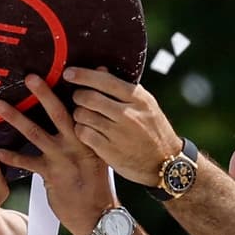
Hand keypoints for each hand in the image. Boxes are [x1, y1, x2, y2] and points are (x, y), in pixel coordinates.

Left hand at [0, 74, 117, 234]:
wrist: (98, 214)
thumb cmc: (96, 179)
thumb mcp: (101, 150)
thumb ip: (95, 122)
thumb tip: (96, 99)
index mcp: (91, 134)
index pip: (80, 106)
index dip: (69, 88)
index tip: (56, 70)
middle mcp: (78, 143)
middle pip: (59, 113)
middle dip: (43, 94)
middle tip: (28, 77)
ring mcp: (64, 159)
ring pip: (37, 134)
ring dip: (16, 119)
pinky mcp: (52, 176)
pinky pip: (29, 163)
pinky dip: (13, 157)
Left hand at [61, 67, 180, 186]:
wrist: (165, 163)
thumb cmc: (153, 131)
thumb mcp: (146, 106)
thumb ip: (123, 90)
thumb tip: (99, 70)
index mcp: (139, 99)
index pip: (106, 81)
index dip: (83, 75)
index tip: (69, 73)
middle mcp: (128, 114)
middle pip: (88, 97)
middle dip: (78, 96)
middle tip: (79, 98)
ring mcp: (118, 133)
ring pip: (82, 115)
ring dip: (78, 114)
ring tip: (85, 116)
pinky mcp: (109, 150)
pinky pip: (83, 133)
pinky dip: (80, 130)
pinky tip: (87, 130)